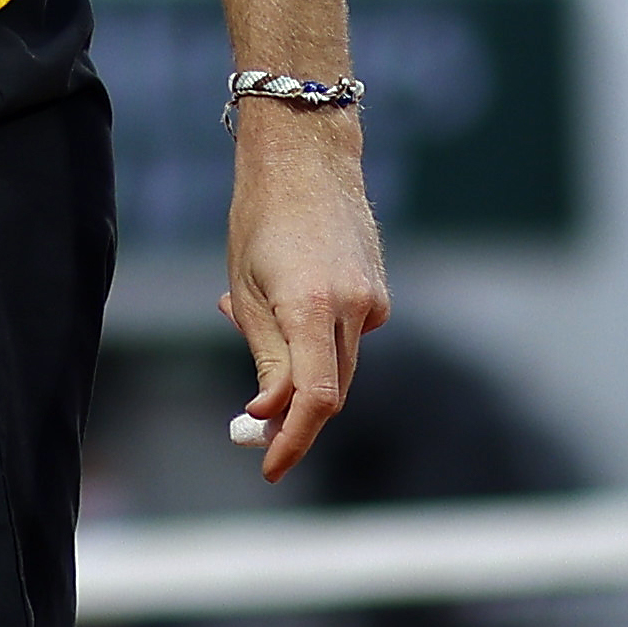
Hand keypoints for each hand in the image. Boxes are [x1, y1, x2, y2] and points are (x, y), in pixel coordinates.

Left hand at [224, 110, 388, 479]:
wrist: (307, 157)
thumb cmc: (261, 219)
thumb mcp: (247, 290)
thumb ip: (266, 357)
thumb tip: (269, 415)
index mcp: (313, 307)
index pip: (315, 399)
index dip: (293, 441)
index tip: (270, 469)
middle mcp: (355, 307)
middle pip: (329, 389)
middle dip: (292, 415)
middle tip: (252, 426)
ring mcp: (374, 300)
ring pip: (339, 365)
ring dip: (300, 369)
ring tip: (251, 309)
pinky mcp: (380, 293)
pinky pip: (348, 337)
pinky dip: (316, 338)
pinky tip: (285, 294)